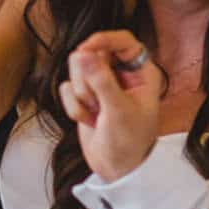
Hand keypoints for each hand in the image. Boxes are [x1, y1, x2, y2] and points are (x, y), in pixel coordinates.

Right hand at [64, 29, 164, 181]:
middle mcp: (121, 74)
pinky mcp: (84, 96)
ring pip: (77, 69)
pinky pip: (68, 88)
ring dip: (81, 94)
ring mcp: (100, 85)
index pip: (123, 41)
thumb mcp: (118, 111)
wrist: (116, 169)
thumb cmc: (129, 143)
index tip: (86, 49)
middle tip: (97, 100)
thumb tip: (83, 53)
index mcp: (140, 72)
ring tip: (95, 113)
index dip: (104, 39)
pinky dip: (74, 106)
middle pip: (93, 52)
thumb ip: (101, 80)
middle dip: (88, 78)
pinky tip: (88, 120)